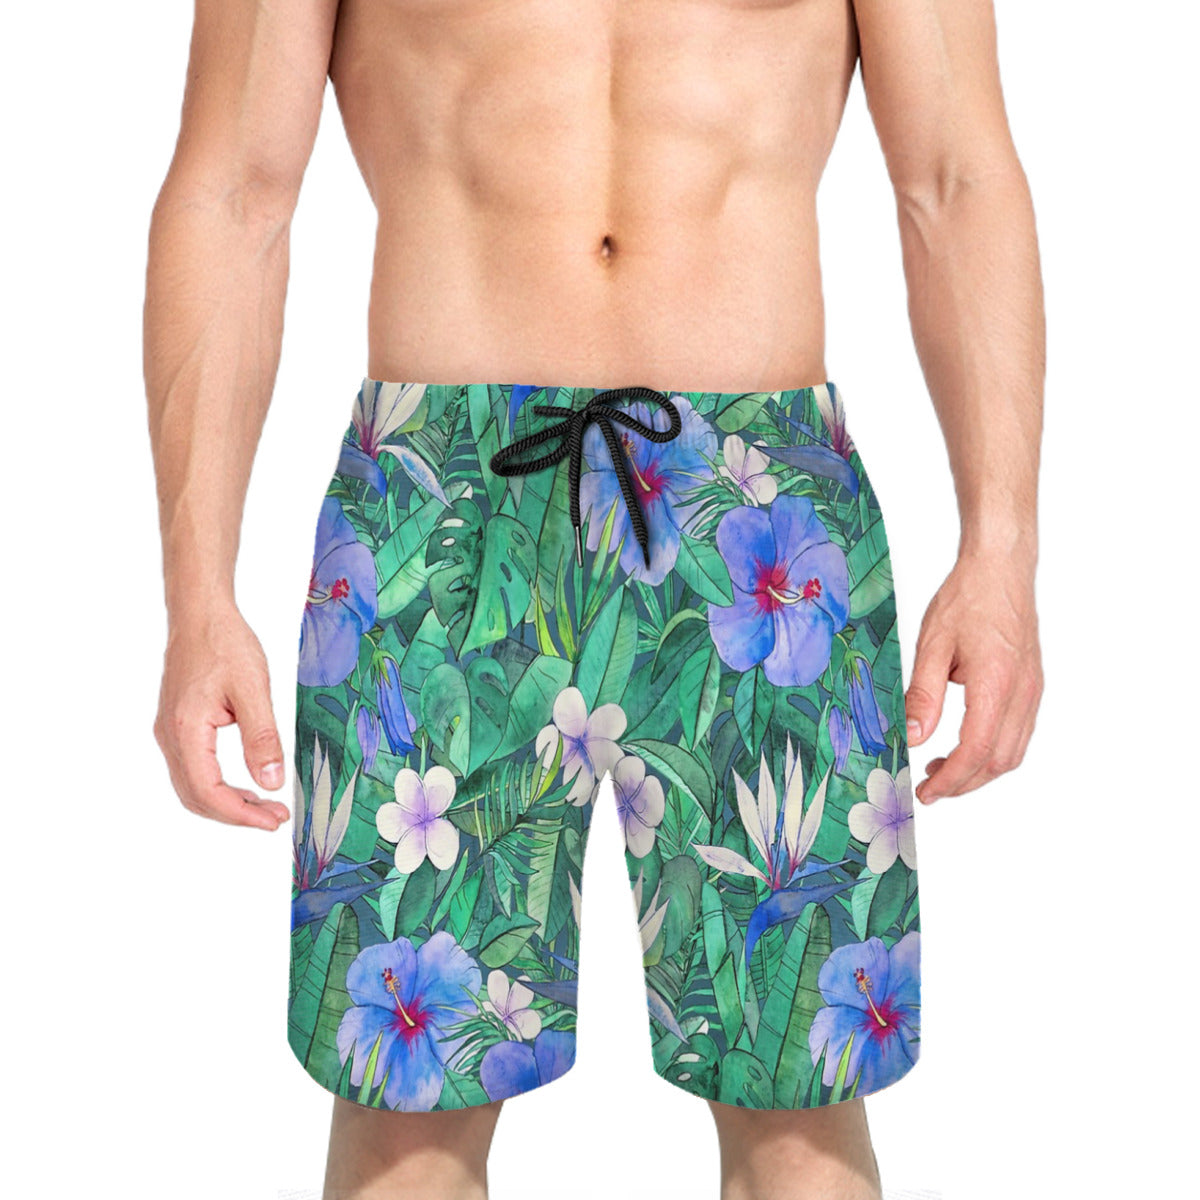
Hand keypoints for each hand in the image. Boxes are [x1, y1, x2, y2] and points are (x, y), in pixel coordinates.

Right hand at [153, 603, 290, 829]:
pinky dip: (218, 786)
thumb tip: (271, 782)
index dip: (241, 814)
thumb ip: (262, 737)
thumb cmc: (225, 643)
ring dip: (227, 802)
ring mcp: (170, 733)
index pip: (207, 791)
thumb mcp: (254, 688)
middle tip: (275, 818)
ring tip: (265, 806)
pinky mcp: (177, 727)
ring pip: (192, 787)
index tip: (274, 820)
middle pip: (196, 796)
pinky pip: (193, 770)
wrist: (200, 615)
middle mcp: (170, 736)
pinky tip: (246, 784)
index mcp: (186, 729)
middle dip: (236, 814)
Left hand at [904, 551, 1042, 803]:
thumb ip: (924, 695)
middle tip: (929, 787)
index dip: (951, 779)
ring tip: (942, 770)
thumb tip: (914, 737)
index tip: (926, 792)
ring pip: (1014, 751)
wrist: (1001, 569)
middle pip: (1000, 760)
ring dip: (980, 770)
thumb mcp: (932, 645)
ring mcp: (1033, 690)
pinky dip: (993, 751)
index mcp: (997, 684)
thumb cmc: (967, 599)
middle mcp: (1023, 693)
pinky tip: (966, 745)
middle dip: (965, 782)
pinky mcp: (1032, 685)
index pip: (977, 750)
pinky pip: (1019, 733)